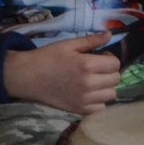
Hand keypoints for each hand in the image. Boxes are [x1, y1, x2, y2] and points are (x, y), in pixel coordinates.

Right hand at [3, 33, 121, 114]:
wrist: (27, 77)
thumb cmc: (47, 57)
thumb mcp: (67, 45)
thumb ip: (91, 40)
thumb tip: (110, 34)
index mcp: (87, 65)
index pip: (115, 64)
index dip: (109, 58)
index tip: (99, 57)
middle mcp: (89, 83)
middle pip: (116, 79)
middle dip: (109, 72)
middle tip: (96, 69)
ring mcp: (85, 99)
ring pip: (111, 94)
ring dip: (105, 87)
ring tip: (93, 82)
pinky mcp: (80, 110)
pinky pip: (101, 107)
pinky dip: (98, 100)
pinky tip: (87, 93)